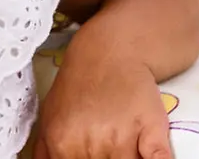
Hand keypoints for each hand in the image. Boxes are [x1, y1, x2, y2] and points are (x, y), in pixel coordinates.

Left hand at [34, 56, 172, 158]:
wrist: (111, 51)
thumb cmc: (81, 84)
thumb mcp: (50, 115)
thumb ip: (45, 152)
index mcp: (63, 144)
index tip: (84, 157)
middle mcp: (91, 144)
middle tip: (103, 147)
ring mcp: (122, 138)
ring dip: (126, 158)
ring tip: (120, 144)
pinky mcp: (152, 131)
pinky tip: (146, 152)